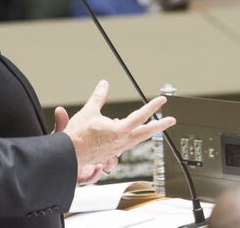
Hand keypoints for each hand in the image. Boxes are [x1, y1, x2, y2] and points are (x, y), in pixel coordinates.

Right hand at [59, 80, 174, 177]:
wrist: (68, 155)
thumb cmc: (77, 136)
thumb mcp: (89, 111)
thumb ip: (98, 96)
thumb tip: (104, 84)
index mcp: (119, 131)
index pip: (141, 116)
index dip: (153, 106)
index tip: (162, 100)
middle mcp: (122, 142)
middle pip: (146, 132)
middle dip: (160, 125)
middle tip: (171, 121)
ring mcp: (117, 150)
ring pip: (137, 139)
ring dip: (146, 131)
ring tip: (152, 127)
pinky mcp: (111, 154)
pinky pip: (126, 144)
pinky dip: (130, 137)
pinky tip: (125, 133)